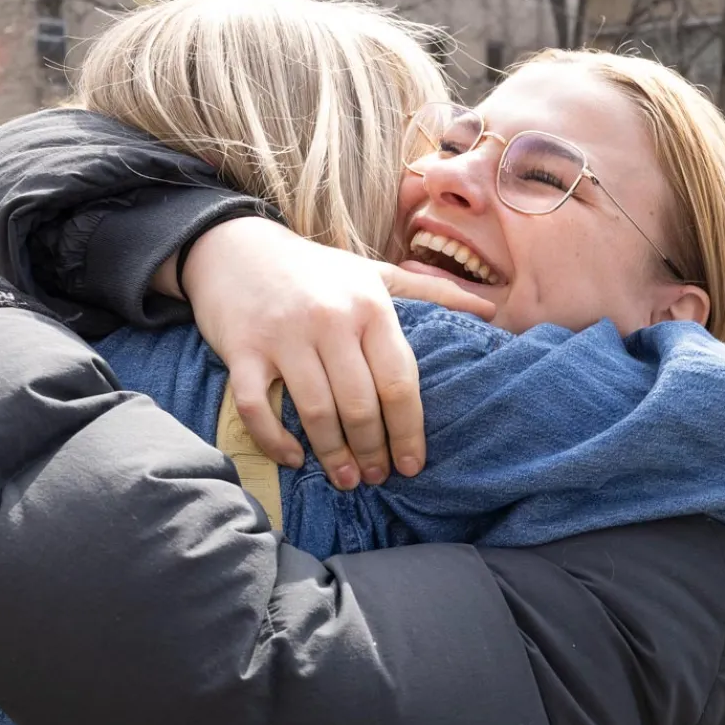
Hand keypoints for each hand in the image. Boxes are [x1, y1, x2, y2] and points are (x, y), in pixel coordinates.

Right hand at [180, 217, 496, 489]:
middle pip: (360, 405)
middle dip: (373, 450)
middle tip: (377, 477)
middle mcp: (329, 320)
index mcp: (369, 306)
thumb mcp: (374, 272)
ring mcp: (283, 336)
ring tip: (346, 479)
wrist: (235, 246)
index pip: (399, 381)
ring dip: (333, 455)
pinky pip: (257, 408)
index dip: (408, 431)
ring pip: (315, 412)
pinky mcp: (242, 350)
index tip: (413, 465)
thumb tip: (490, 310)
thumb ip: (432, 291)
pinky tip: (293, 458)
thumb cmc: (315, 270)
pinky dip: (275, 441)